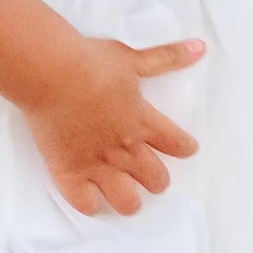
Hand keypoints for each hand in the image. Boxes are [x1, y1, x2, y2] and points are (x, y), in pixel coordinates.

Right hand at [21, 34, 203, 216]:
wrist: (52, 74)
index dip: (184, 147)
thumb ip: (167, 57)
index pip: (175, 143)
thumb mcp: (133, 58)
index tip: (187, 149)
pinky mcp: (69, 172)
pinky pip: (85, 203)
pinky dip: (90, 204)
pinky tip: (91, 200)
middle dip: (157, 180)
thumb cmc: (90, 63)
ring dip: (130, 200)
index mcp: (142, 121)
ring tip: (127, 198)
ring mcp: (98, 164)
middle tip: (152, 177)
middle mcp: (125, 148)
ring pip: (127, 200)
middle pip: (156, 178)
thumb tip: (200, 48)